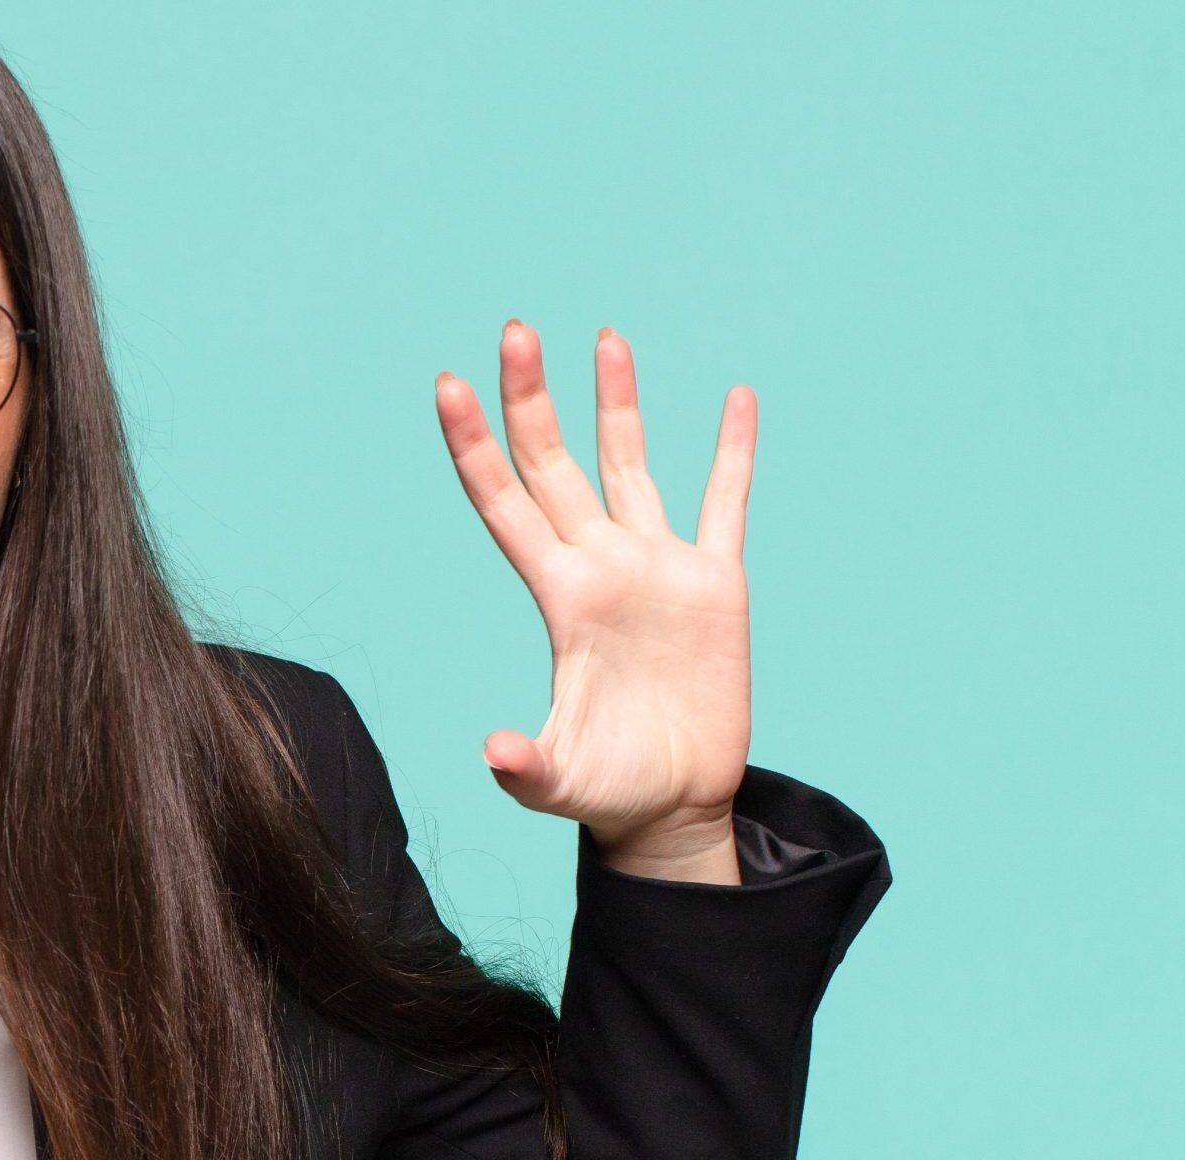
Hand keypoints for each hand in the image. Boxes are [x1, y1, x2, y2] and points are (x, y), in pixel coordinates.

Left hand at [435, 323, 753, 883]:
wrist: (674, 806)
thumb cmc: (611, 792)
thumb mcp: (562, 782)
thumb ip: (528, 768)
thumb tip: (495, 756)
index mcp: (561, 596)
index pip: (505, 502)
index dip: (476, 445)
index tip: (448, 384)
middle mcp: (602, 565)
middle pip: (556, 462)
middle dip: (533, 397)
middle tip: (514, 329)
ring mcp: (658, 567)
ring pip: (631, 463)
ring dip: (618, 400)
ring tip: (605, 336)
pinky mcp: (716, 583)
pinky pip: (724, 502)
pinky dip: (733, 451)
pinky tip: (736, 396)